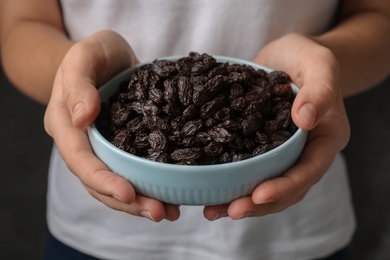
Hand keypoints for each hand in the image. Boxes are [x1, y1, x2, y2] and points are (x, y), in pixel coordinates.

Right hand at [44, 30, 179, 221]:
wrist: (108, 56)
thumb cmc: (94, 52)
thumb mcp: (84, 56)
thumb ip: (79, 84)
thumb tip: (82, 118)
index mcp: (66, 126)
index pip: (82, 161)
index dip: (103, 180)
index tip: (129, 192)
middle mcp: (83, 144)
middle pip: (99, 183)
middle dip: (128, 201)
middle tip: (159, 212)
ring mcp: (104, 148)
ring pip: (117, 183)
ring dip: (141, 202)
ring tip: (169, 212)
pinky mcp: (125, 147)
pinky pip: (133, 172)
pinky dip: (149, 186)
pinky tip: (171, 196)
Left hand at [204, 33, 349, 219]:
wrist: (290, 56)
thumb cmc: (309, 57)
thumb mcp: (319, 64)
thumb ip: (319, 90)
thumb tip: (303, 119)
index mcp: (324, 139)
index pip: (308, 170)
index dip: (285, 187)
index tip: (257, 196)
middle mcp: (303, 152)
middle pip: (285, 187)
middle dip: (258, 203)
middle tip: (228, 211)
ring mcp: (280, 151)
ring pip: (265, 184)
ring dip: (241, 200)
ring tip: (213, 210)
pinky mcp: (259, 145)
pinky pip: (248, 168)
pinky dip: (231, 181)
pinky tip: (210, 189)